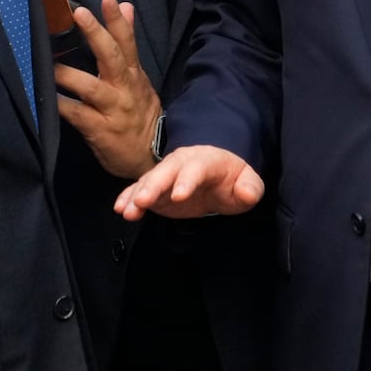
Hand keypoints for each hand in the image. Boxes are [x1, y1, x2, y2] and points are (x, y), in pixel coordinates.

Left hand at [54, 0, 160, 179]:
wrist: (151, 157)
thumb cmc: (139, 115)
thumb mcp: (140, 79)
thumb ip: (128, 45)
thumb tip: (126, 6)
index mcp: (134, 75)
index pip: (128, 43)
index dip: (118, 20)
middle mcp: (125, 89)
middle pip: (112, 57)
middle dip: (96, 34)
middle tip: (79, 13)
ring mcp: (113, 110)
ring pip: (91, 87)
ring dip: (69, 74)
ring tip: (48, 63)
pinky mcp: (100, 131)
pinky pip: (78, 115)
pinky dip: (61, 105)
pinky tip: (46, 98)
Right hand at [114, 145, 263, 220]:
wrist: (218, 174)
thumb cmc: (232, 179)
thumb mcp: (248, 183)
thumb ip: (250, 188)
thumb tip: (246, 192)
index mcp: (208, 160)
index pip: (197, 168)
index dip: (188, 180)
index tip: (179, 196)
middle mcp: (183, 163)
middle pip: (167, 170)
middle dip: (154, 185)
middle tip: (143, 201)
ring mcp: (167, 175)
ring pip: (150, 180)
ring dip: (137, 194)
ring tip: (126, 210)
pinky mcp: (156, 189)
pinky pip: (139, 190)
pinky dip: (128, 197)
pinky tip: (120, 208)